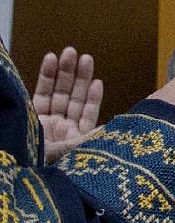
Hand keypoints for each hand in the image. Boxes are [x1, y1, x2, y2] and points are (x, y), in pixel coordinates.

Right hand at [32, 47, 102, 163]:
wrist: (17, 171)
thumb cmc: (44, 168)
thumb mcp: (70, 152)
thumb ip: (88, 138)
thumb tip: (110, 127)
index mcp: (74, 140)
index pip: (87, 115)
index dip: (92, 99)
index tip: (98, 82)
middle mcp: (61, 131)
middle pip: (74, 99)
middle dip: (79, 78)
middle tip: (85, 57)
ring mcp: (46, 123)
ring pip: (58, 92)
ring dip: (64, 72)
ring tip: (70, 52)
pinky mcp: (31, 116)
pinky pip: (41, 92)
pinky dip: (46, 76)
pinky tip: (51, 59)